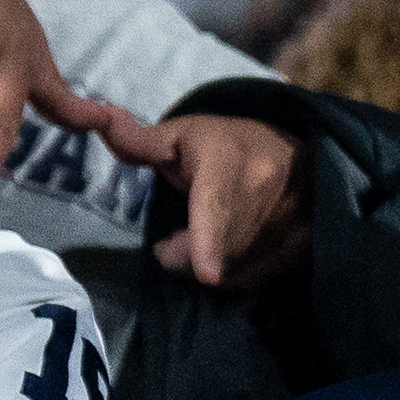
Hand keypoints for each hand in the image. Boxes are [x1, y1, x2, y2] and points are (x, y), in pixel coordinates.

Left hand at [83, 107, 305, 286]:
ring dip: (207, 269)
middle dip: (185, 257)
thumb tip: (98, 118)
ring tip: (199, 246)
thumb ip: (140, 141)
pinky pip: (255, 281)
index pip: (217, 206)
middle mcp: (267, 193)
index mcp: (230, 163)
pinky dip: (231, 279)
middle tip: (169, 246)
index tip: (206, 275)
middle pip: (217, 251)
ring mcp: (290, 224)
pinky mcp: (300, 249)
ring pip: (236, 272)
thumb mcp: (183, 135)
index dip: (209, 242)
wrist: (298, 154)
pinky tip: (225, 260)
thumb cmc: (228, 145)